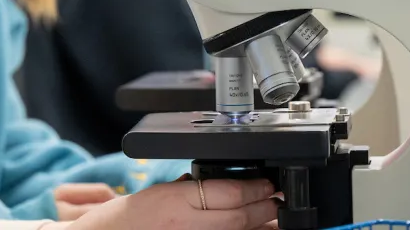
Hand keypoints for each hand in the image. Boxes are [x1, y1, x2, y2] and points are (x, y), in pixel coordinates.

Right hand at [67, 178, 277, 229]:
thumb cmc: (130, 218)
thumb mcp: (164, 191)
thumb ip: (194, 187)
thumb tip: (232, 185)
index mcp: (177, 201)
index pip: (229, 193)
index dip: (256, 188)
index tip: (269, 184)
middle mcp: (186, 226)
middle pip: (239, 217)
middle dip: (265, 208)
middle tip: (279, 200)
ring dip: (261, 228)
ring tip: (275, 220)